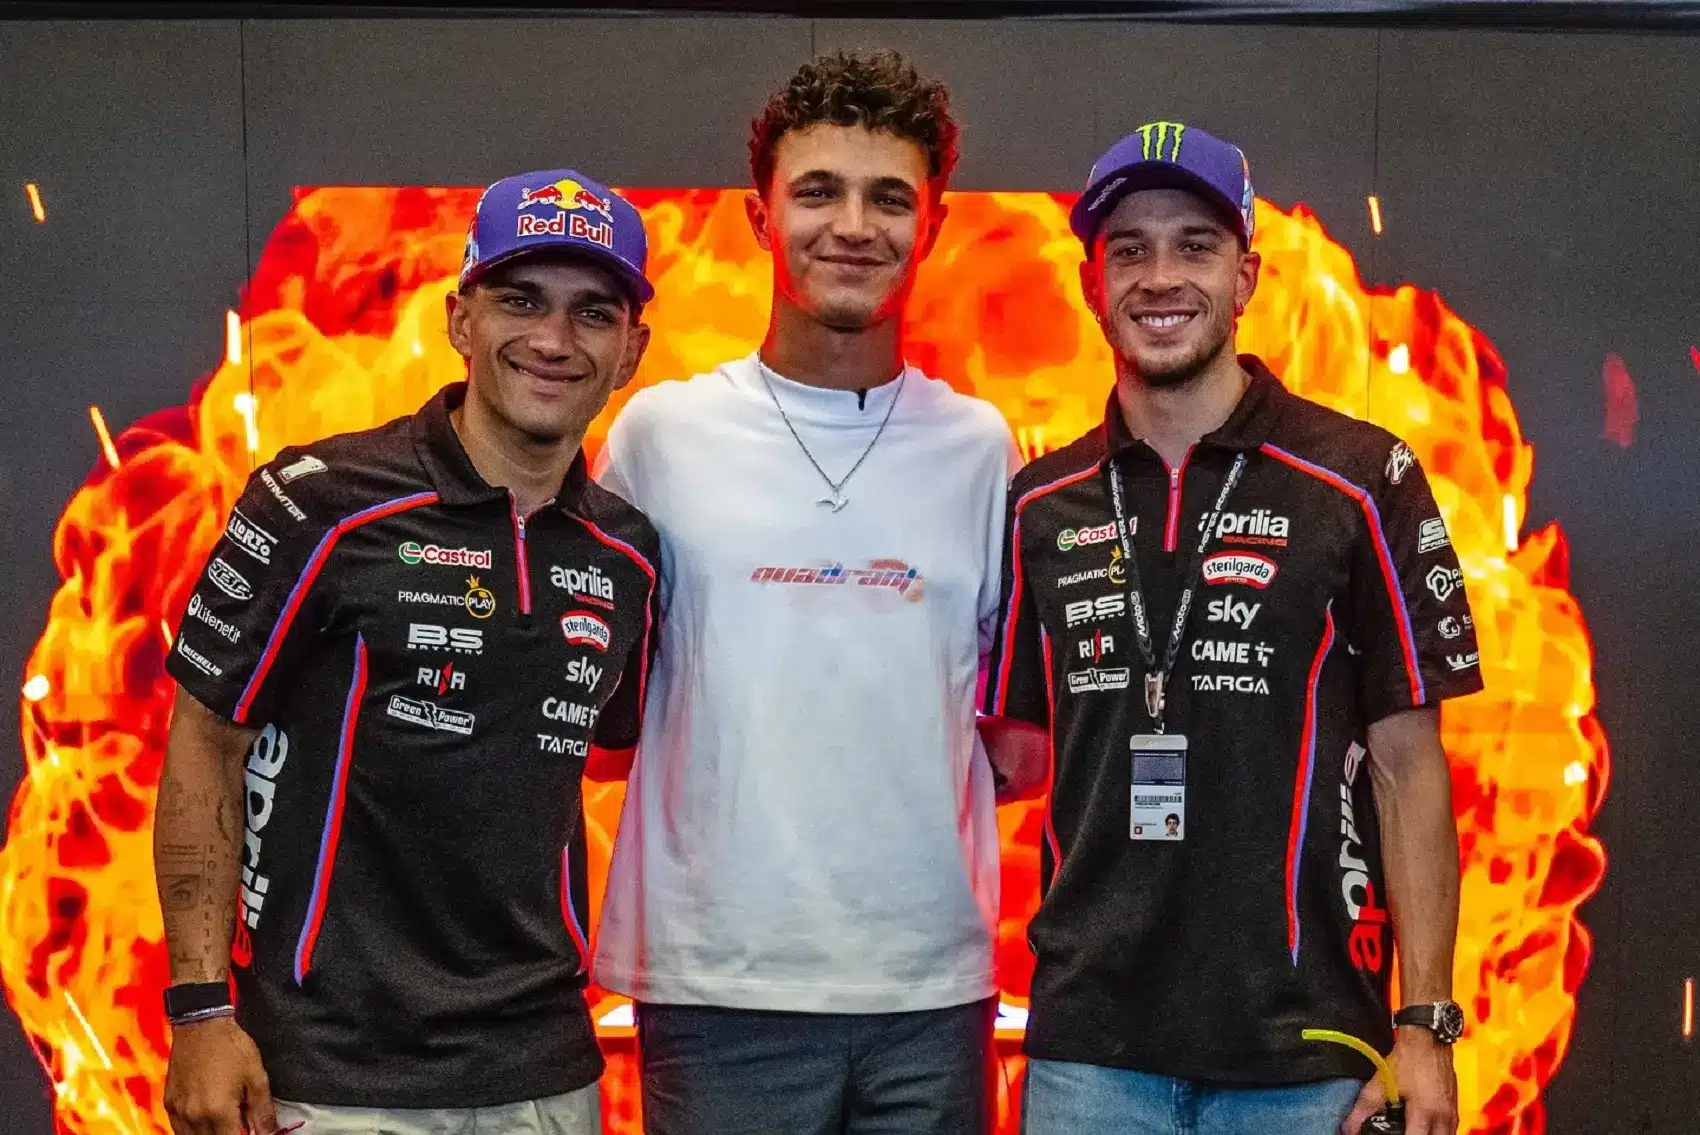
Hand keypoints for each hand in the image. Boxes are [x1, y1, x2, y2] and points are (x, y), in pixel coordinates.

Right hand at [164, 1015, 278, 1134]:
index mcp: (218, 1112)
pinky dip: (194, 1131)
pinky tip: (207, 1120)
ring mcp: (178, 1112)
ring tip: (226, 1122)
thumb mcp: (256, 1076)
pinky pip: (179, 1130)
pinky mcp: (169, 1104)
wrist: (201, 1024)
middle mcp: (194, 1117)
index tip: (251, 1131)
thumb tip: (269, 1133)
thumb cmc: (231, 1047)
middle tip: (240, 1124)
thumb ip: (262, 1110)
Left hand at [1341, 1028, 1457, 1134]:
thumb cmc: (1409, 1058)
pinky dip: (1437, 1134)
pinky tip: (1423, 1128)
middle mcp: (1443, 1116)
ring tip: (1411, 1130)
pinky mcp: (1454, 1108)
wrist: (1428, 1039)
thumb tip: (1350, 1127)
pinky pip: (1449, 1131)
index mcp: (1424, 1112)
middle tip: (1401, 1132)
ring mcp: (1451, 1113)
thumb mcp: (1381, 1084)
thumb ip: (1364, 1108)